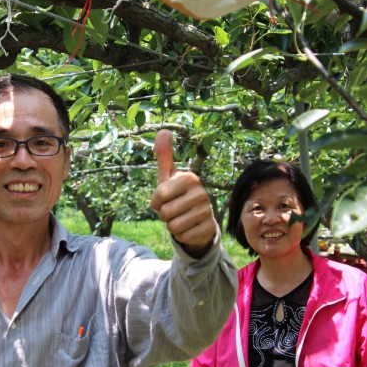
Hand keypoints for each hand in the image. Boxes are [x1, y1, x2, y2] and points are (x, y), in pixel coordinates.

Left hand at [150, 129, 216, 256]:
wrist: (195, 218)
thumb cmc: (176, 194)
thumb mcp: (168, 176)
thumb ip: (164, 155)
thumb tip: (163, 130)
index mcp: (189, 178)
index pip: (159, 195)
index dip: (156, 202)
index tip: (164, 199)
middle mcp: (201, 193)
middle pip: (165, 213)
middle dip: (164, 215)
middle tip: (173, 210)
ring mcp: (208, 211)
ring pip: (174, 226)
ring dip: (172, 226)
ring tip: (180, 218)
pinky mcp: (210, 228)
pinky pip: (183, 236)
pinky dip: (181, 235)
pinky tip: (188, 227)